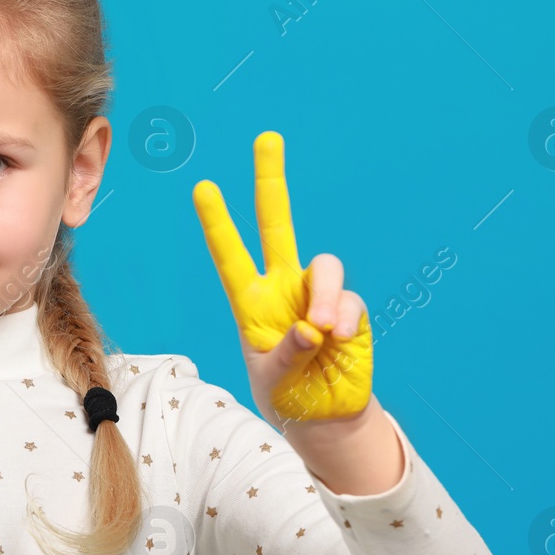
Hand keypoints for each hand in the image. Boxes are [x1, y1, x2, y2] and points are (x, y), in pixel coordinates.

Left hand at [191, 131, 372, 426]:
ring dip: (325, 295)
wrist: (325, 415)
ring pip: (324, 266)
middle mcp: (283, 288)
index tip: (203, 187)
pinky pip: (350, 301)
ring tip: (322, 332)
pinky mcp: (350, 309)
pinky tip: (338, 342)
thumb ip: (286, 352)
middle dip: (272, 182)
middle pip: (277, 225)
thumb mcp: (273, 378)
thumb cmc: (287, 394)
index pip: (230, 255)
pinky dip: (344, 320)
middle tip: (267, 139)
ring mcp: (317, 295)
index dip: (218, 223)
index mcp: (251, 302)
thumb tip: (311, 325)